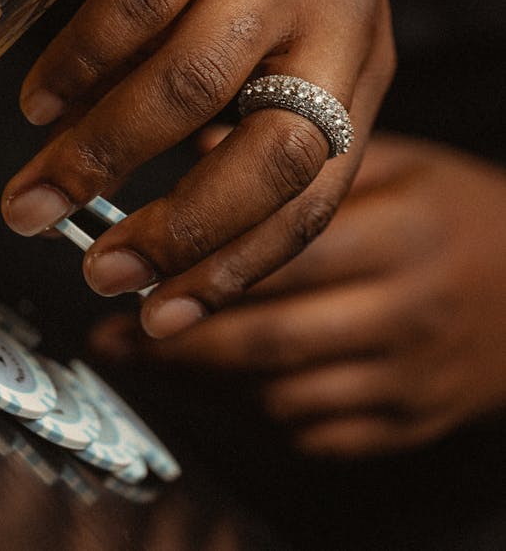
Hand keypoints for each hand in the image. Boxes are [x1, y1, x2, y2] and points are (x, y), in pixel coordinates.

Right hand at [2, 0, 393, 337]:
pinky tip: (44, 92)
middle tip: (96, 266)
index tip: (163, 314)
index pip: (314, 195)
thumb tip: (159, 212)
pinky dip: (85, 55)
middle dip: (173, 232)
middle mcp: (338, 8)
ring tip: (40, 184)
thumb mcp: (267, 18)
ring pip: (195, 82)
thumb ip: (232, 107)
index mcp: (357, 56)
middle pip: (269, 157)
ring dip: (105, 150)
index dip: (235, 268)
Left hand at [91, 133, 505, 455]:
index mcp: (405, 232)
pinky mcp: (408, 421)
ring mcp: (409, 375)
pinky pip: (315, 431)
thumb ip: (312, 154)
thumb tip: (206, 140)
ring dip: (206, 377)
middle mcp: (407, 310)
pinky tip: (228, 379)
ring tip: (147, 352)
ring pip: (282, 392)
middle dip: (180, 336)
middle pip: (270, 335)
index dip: (199, 262)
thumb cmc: (458, 214)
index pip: (284, 254)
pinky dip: (261, 409)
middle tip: (114, 325)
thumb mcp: (403, 162)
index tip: (133, 268)